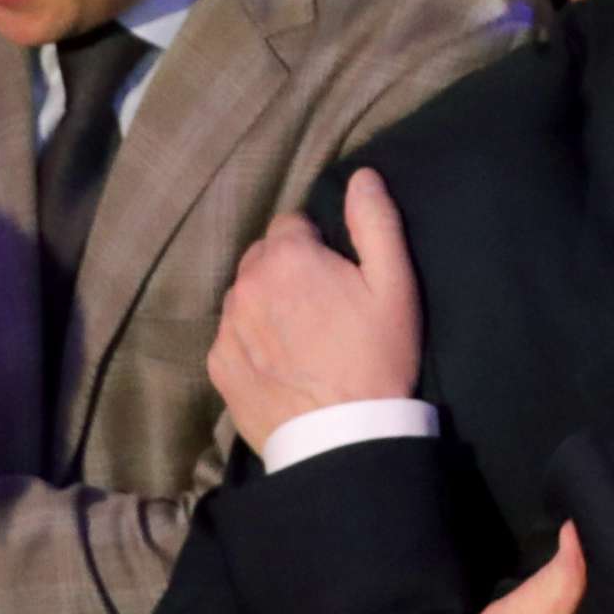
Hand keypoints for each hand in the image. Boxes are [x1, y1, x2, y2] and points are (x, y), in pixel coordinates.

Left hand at [207, 169, 420, 456]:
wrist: (344, 438)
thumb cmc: (377, 357)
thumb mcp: (395, 286)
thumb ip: (376, 223)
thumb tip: (362, 175)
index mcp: (288, 257)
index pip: (291, 224)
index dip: (318, 245)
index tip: (339, 274)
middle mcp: (246, 284)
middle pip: (263, 257)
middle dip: (288, 269)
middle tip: (323, 305)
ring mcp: (227, 327)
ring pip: (245, 295)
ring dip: (267, 302)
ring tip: (302, 336)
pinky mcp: (219, 364)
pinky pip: (232, 335)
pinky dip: (252, 340)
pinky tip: (282, 362)